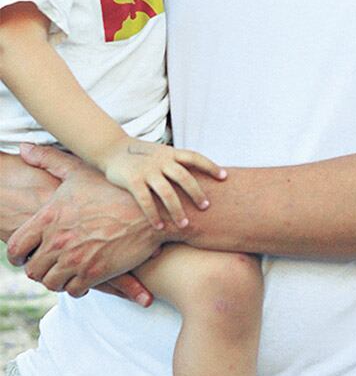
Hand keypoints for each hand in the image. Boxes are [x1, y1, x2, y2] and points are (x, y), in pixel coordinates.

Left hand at [7, 144, 165, 295]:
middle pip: (32, 270)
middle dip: (38, 270)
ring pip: (51, 282)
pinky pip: (74, 289)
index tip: (24, 256)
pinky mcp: (95, 272)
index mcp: (50, 217)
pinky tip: (83, 278)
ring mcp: (76, 258)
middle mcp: (59, 240)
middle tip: (48, 265)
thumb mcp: (81, 172)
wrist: (153, 210)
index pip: (16, 247)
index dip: (17, 255)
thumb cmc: (116, 189)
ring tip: (65, 273)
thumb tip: (24, 149)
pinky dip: (75, 287)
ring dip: (56, 280)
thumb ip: (50, 161)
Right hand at [101, 139, 222, 229]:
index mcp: (171, 153)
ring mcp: (147, 171)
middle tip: (206, 207)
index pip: (195, 157)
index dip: (211, 166)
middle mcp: (161, 160)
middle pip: (184, 177)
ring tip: (184, 225)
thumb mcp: (161, 154)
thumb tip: (199, 177)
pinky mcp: (132, 181)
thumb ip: (175, 163)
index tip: (225, 177)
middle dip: (197, 193)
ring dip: (177, 210)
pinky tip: (160, 226)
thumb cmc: (141, 155)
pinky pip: (146, 201)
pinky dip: (154, 215)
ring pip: (167, 192)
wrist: (111, 149)